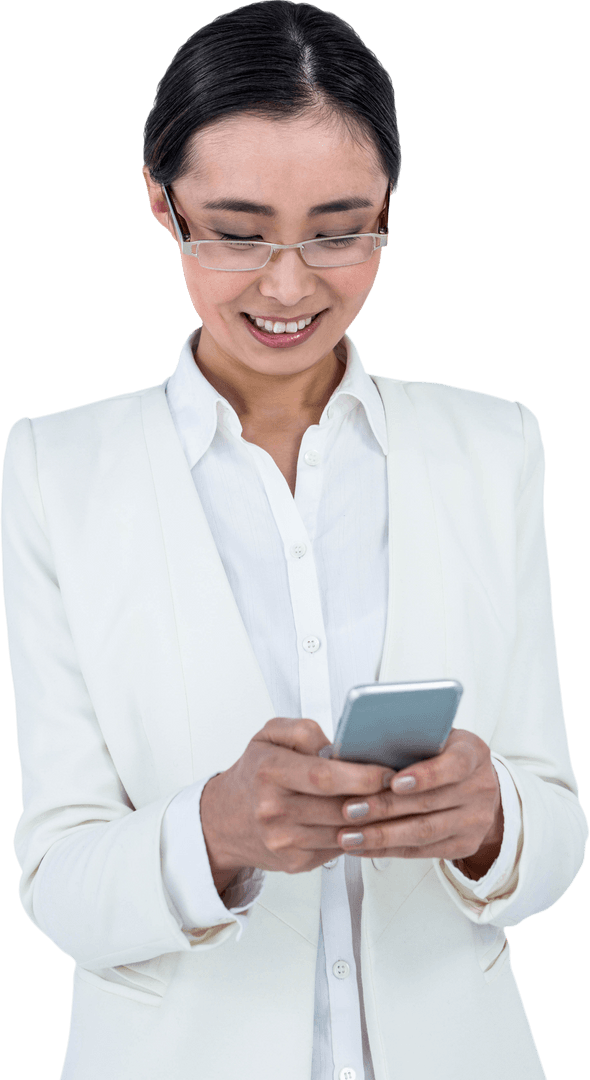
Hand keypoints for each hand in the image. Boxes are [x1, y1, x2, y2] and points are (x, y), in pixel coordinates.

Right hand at [200, 717, 395, 879]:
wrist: (224, 820)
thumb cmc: (253, 774)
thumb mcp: (269, 736)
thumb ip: (303, 731)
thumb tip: (339, 746)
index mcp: (269, 771)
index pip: (324, 776)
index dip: (362, 776)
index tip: (387, 772)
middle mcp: (273, 809)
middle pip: (340, 807)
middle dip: (376, 799)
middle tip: (401, 788)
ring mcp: (284, 840)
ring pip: (344, 832)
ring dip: (373, 820)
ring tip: (389, 804)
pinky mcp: (295, 862)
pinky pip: (338, 849)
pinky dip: (356, 836)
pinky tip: (365, 821)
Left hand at [338, 729, 503, 877]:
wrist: (477, 787)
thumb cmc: (443, 755)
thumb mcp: (436, 737)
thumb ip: (410, 741)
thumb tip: (361, 749)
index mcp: (473, 754)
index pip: (454, 764)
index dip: (424, 775)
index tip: (393, 782)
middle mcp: (480, 788)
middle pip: (429, 802)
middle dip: (384, 807)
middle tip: (349, 809)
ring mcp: (475, 821)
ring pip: (423, 832)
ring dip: (381, 836)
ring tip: (348, 836)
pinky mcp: (464, 846)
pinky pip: (421, 852)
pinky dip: (387, 850)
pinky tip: (362, 847)